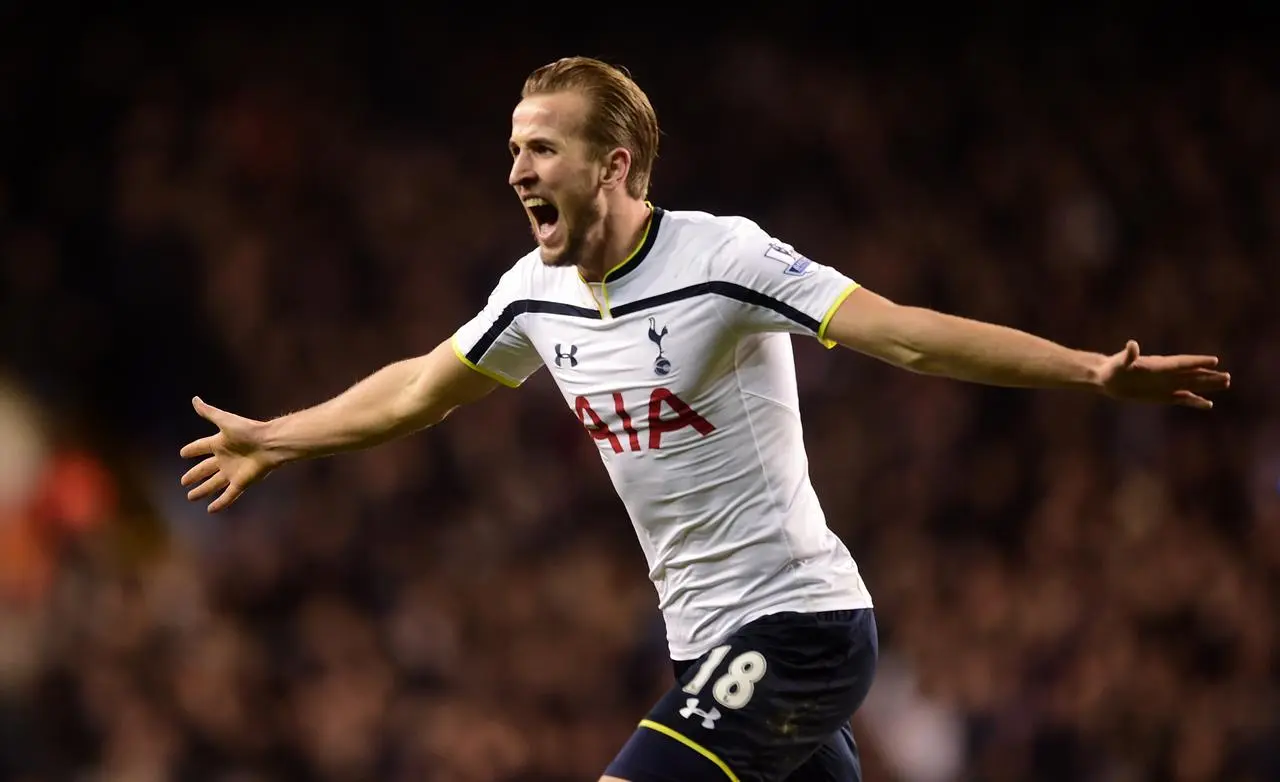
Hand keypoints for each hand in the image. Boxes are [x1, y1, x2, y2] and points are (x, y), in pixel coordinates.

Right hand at [179, 397, 278, 511]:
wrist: (270, 444)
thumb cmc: (249, 430)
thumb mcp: (225, 420)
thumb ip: (209, 412)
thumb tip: (195, 399)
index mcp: (221, 443)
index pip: (201, 446)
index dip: (192, 450)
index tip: (182, 453)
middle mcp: (225, 458)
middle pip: (205, 469)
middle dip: (194, 475)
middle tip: (183, 482)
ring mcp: (233, 472)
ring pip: (213, 484)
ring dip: (203, 490)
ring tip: (190, 497)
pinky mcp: (241, 483)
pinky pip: (229, 495)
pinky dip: (220, 503)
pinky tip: (210, 510)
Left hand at [1098, 340, 1229, 409]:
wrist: (1108, 379)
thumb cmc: (1114, 368)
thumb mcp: (1121, 362)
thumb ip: (1129, 355)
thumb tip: (1132, 344)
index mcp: (1159, 365)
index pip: (1182, 362)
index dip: (1197, 361)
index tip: (1214, 360)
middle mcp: (1166, 374)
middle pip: (1192, 374)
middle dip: (1209, 375)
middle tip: (1228, 377)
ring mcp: (1166, 385)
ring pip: (1191, 384)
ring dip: (1208, 385)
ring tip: (1226, 384)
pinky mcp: (1163, 396)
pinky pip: (1182, 398)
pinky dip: (1195, 401)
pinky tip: (1208, 404)